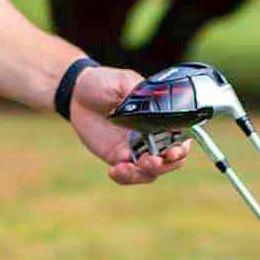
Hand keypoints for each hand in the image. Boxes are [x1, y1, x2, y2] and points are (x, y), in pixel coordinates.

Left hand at [69, 67, 190, 185]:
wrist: (77, 94)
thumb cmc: (104, 82)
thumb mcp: (123, 81)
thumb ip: (140, 94)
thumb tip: (155, 102)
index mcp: (161, 117)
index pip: (180, 137)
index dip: (181, 147)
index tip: (174, 151)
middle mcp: (153, 136)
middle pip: (170, 160)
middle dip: (165, 165)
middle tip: (151, 161)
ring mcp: (137, 149)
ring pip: (150, 171)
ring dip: (143, 173)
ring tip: (125, 167)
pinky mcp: (119, 158)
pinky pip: (128, 175)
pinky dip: (125, 177)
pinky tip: (113, 171)